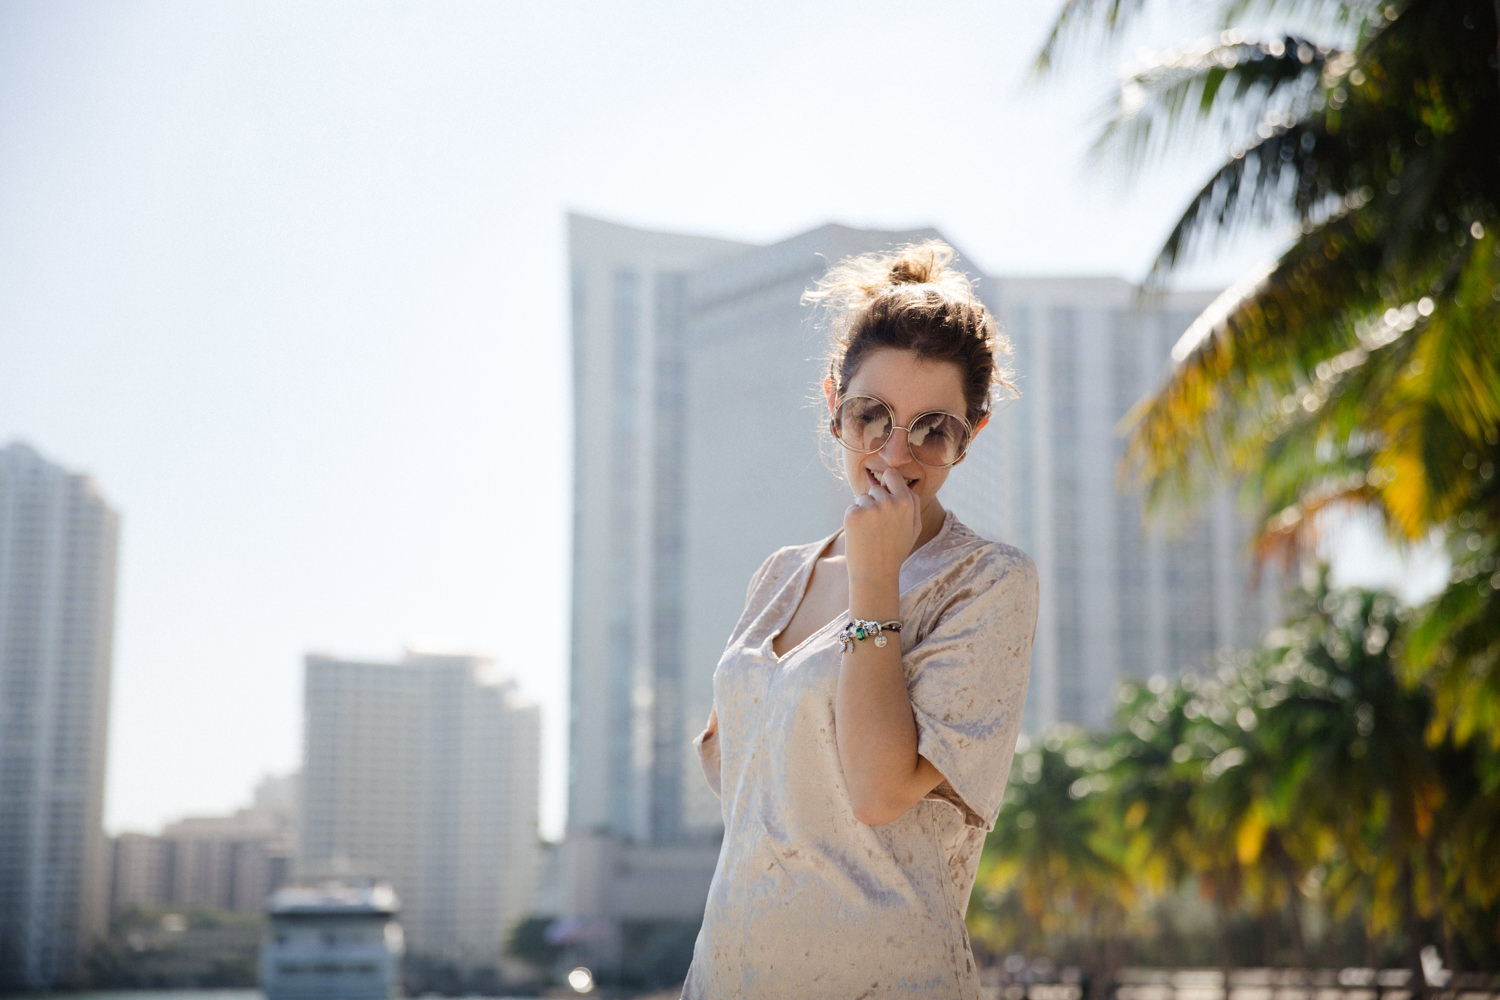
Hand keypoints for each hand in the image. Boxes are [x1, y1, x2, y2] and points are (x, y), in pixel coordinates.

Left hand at [843, 466, 921, 585]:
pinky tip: (860, 535)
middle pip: (876, 488)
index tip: (885, 492)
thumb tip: (905, 486)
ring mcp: (869, 508)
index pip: (891, 474)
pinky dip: (853, 519)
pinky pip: (852, 508)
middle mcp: (888, 502)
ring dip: (864, 511)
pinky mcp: (853, 515)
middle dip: (875, 502)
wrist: (875, 574)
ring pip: (862, 498)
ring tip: (870, 532)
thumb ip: (913, 504)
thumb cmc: (895, 551)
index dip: (887, 482)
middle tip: (879, 526)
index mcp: (906, 502)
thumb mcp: (914, 528)